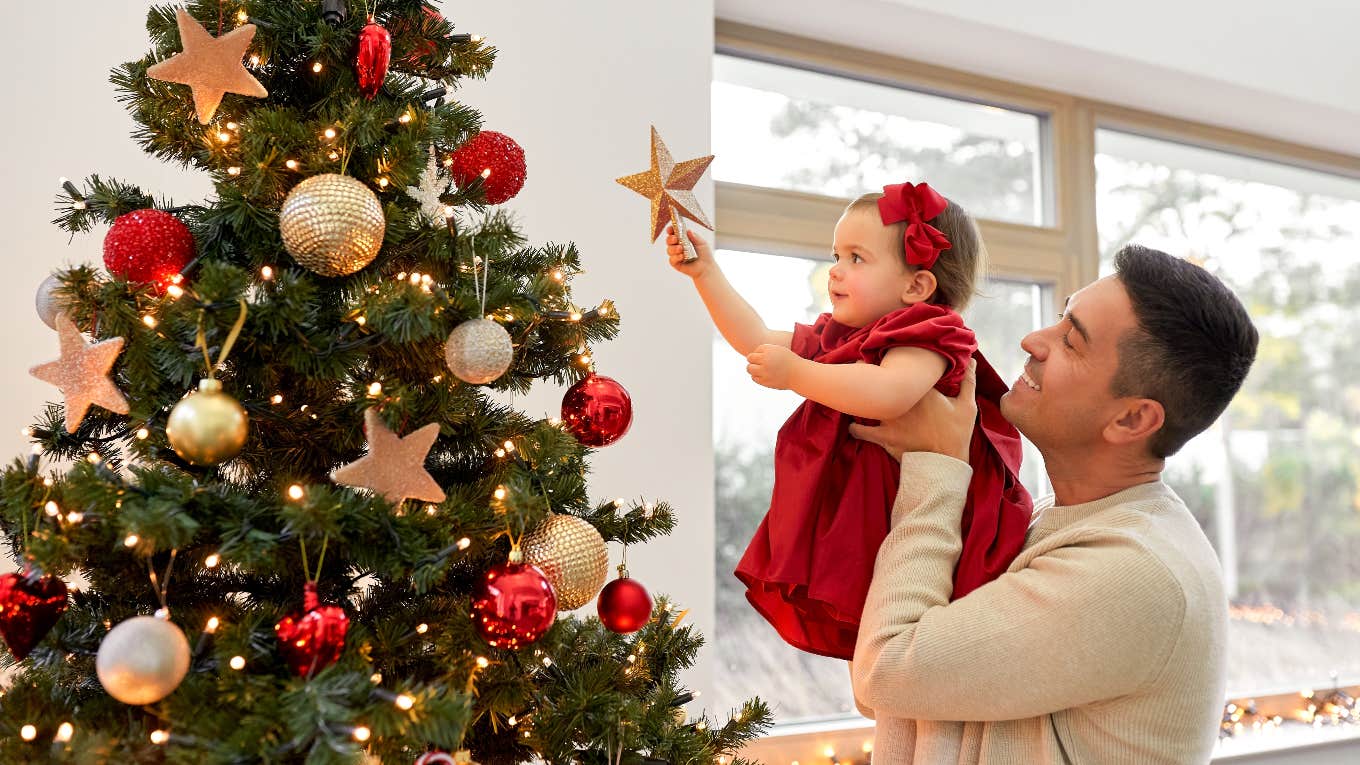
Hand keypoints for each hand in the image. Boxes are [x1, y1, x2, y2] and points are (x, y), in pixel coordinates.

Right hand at [664, 225, 711, 278]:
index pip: (674, 233)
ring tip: (681, 249)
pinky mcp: (676, 263)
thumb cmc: (705, 254)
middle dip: (670, 239)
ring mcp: (676, 255)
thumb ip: (695, 236)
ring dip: (674, 248)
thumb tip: (688, 231)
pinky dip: (676, 257)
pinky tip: (682, 256)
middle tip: (675, 239)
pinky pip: (672, 259)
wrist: (706, 268)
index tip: (670, 229)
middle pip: (669, 241)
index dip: (671, 230)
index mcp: (683, 239)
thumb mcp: (702, 243)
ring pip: (669, 250)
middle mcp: (678, 246)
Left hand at [747, 344, 800, 389]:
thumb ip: (764, 351)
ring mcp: (764, 371)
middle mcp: (765, 360)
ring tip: (762, 369)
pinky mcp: (765, 381)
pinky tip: (765, 375)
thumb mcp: (777, 350)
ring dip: (753, 369)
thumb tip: (748, 357)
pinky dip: (757, 376)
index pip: (755, 351)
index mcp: (769, 350)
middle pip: (750, 358)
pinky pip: (754, 378)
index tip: (766, 357)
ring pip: (749, 369)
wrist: (798, 374)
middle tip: (761, 364)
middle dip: (753, 361)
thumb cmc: (788, 360)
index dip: (759, 354)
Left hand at [849, 358, 977, 462]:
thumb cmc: (957, 434)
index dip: (889, 361)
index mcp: (920, 391)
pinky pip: (861, 430)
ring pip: (866, 402)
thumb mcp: (967, 405)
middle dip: (866, 371)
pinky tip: (854, 424)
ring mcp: (891, 419)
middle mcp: (902, 401)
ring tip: (853, 392)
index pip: (901, 368)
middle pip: (878, 380)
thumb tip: (973, 360)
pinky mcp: (884, 436)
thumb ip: (968, 381)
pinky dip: (855, 427)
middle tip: (861, 367)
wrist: (946, 463)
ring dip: (858, 398)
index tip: (882, 356)